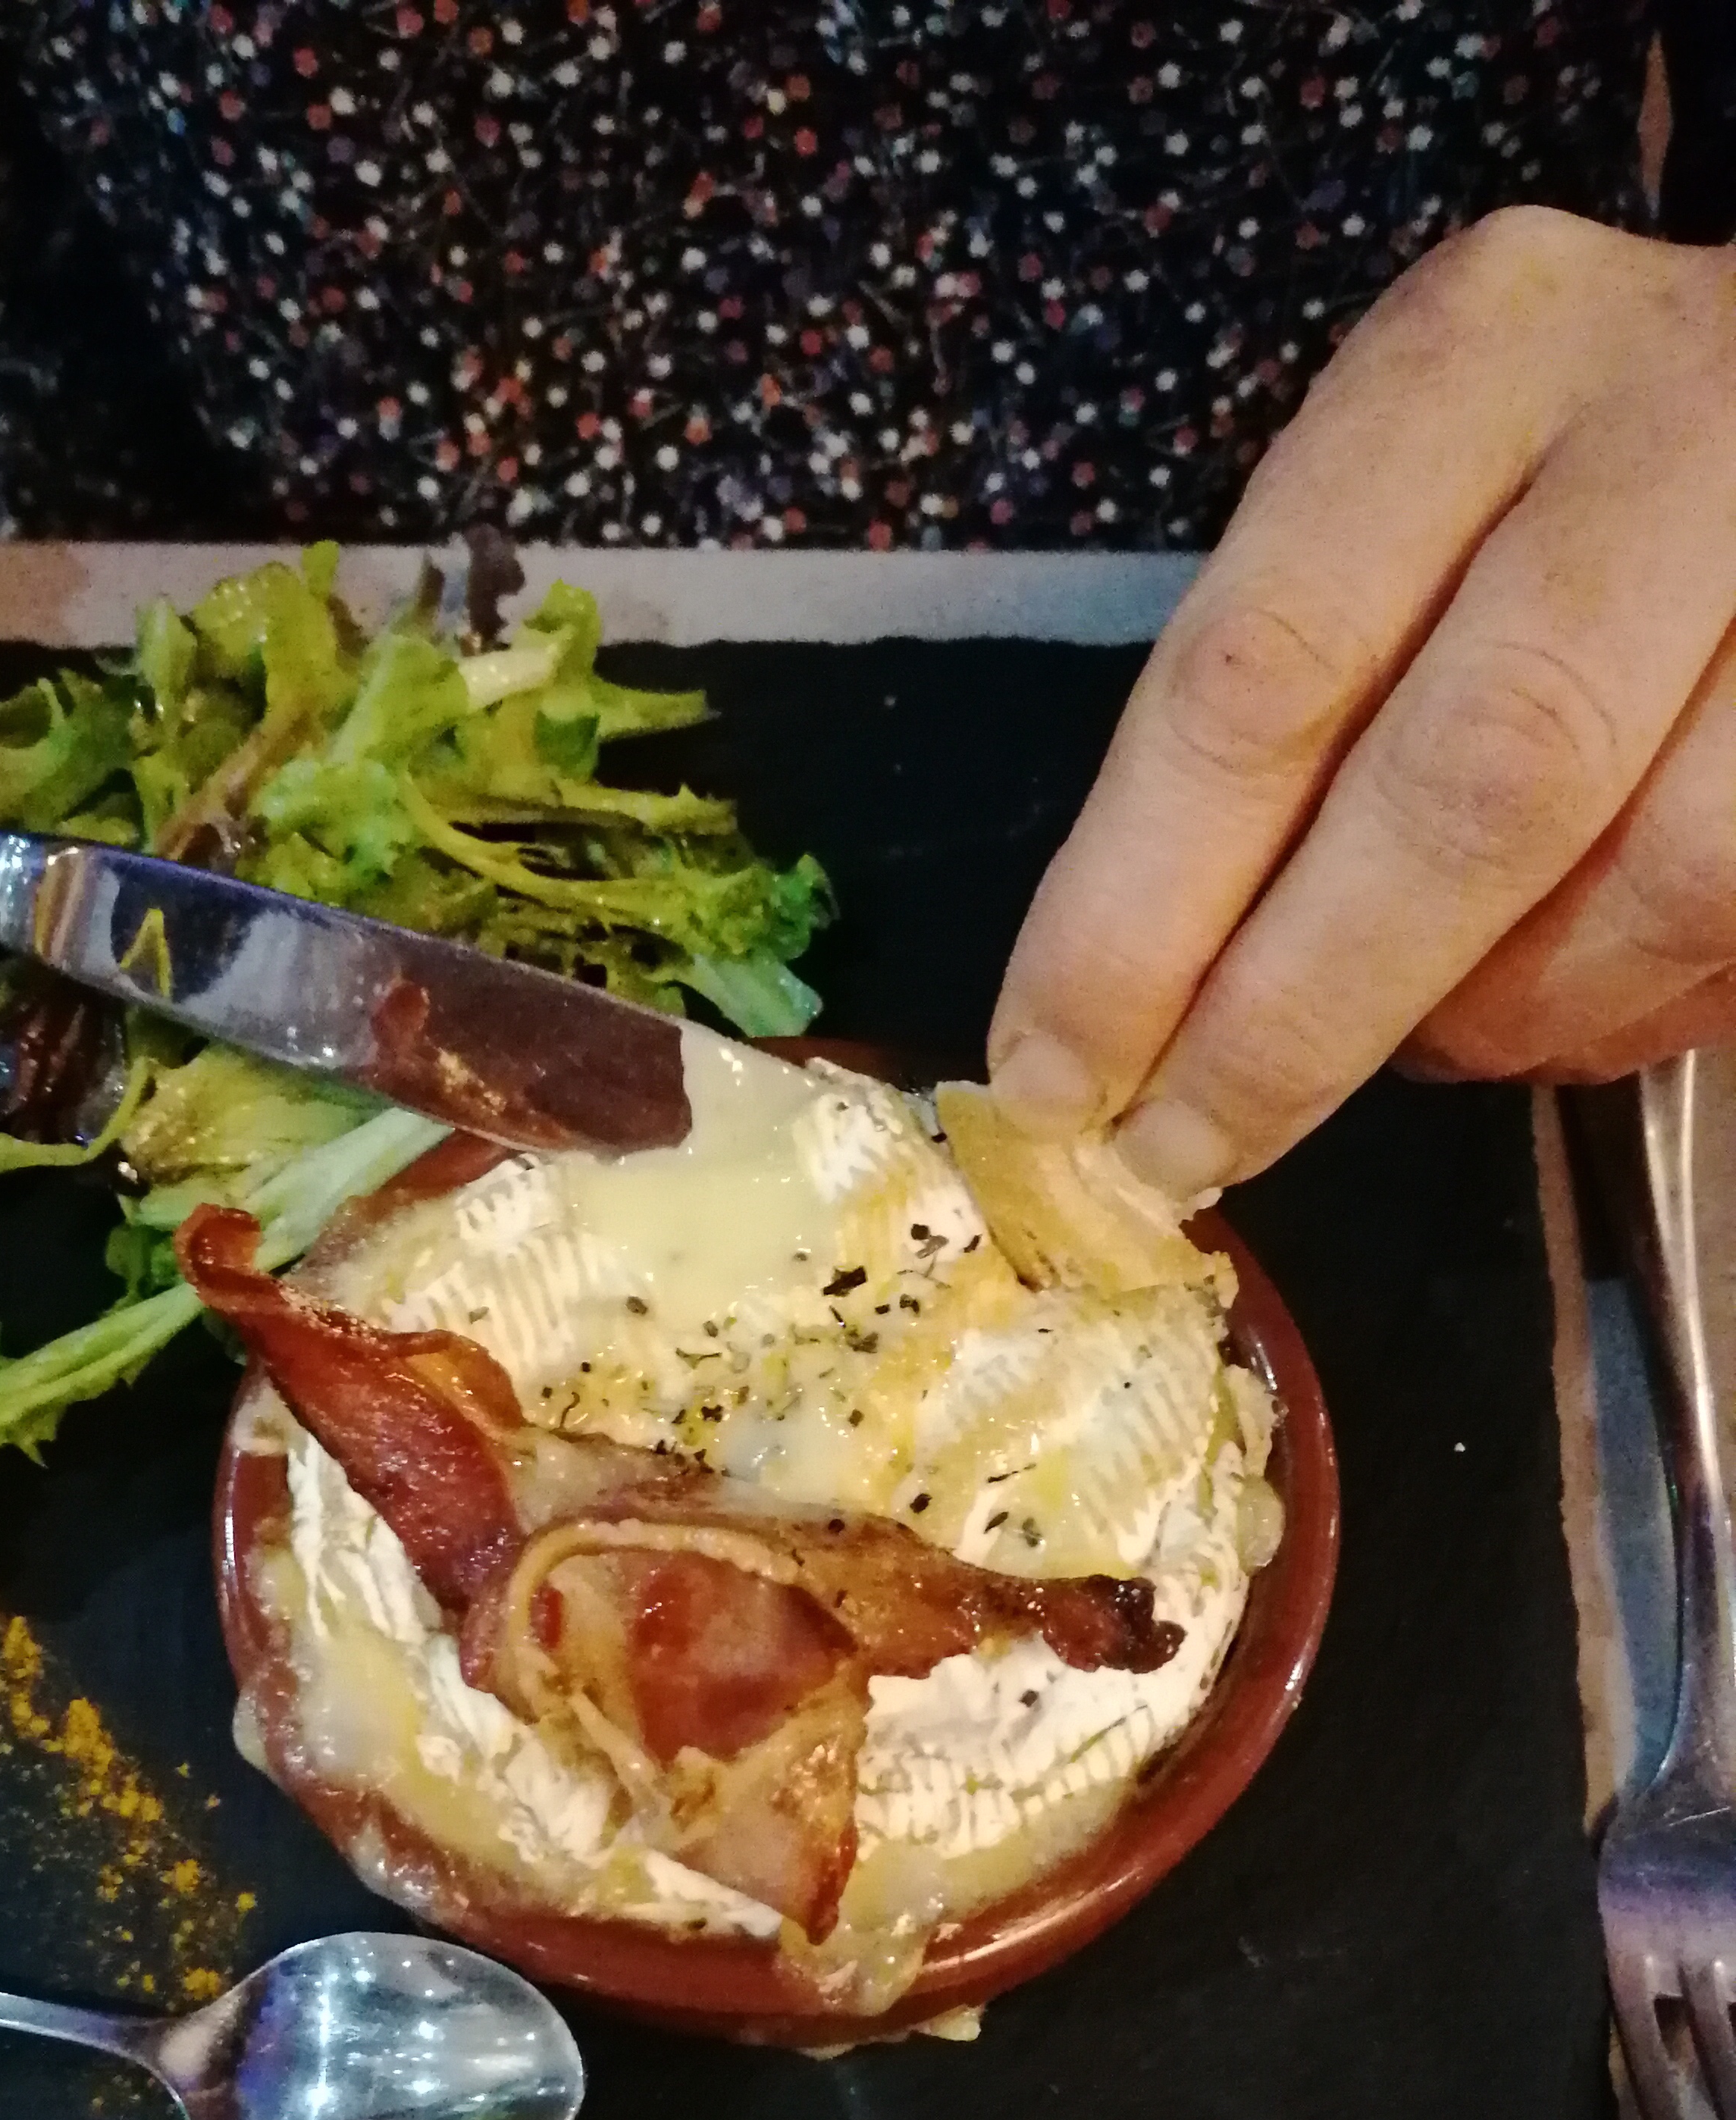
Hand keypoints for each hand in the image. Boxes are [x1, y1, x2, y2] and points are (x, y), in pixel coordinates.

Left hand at [984, 208, 1735, 1190]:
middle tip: (1178, 1158)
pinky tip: (1563, 1001)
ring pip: (1658, 882)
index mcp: (1477, 360)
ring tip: (1416, 1048)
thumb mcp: (1394, 505)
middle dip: (1294, 1022)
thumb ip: (1284, 703)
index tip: (1048, 1081)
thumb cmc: (1554, 472)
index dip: (1136, 915)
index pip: (1262, 669)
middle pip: (1470, 786)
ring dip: (1496, 1021)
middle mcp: (1676, 430)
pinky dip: (1625, 1012)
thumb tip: (1133, 1005)